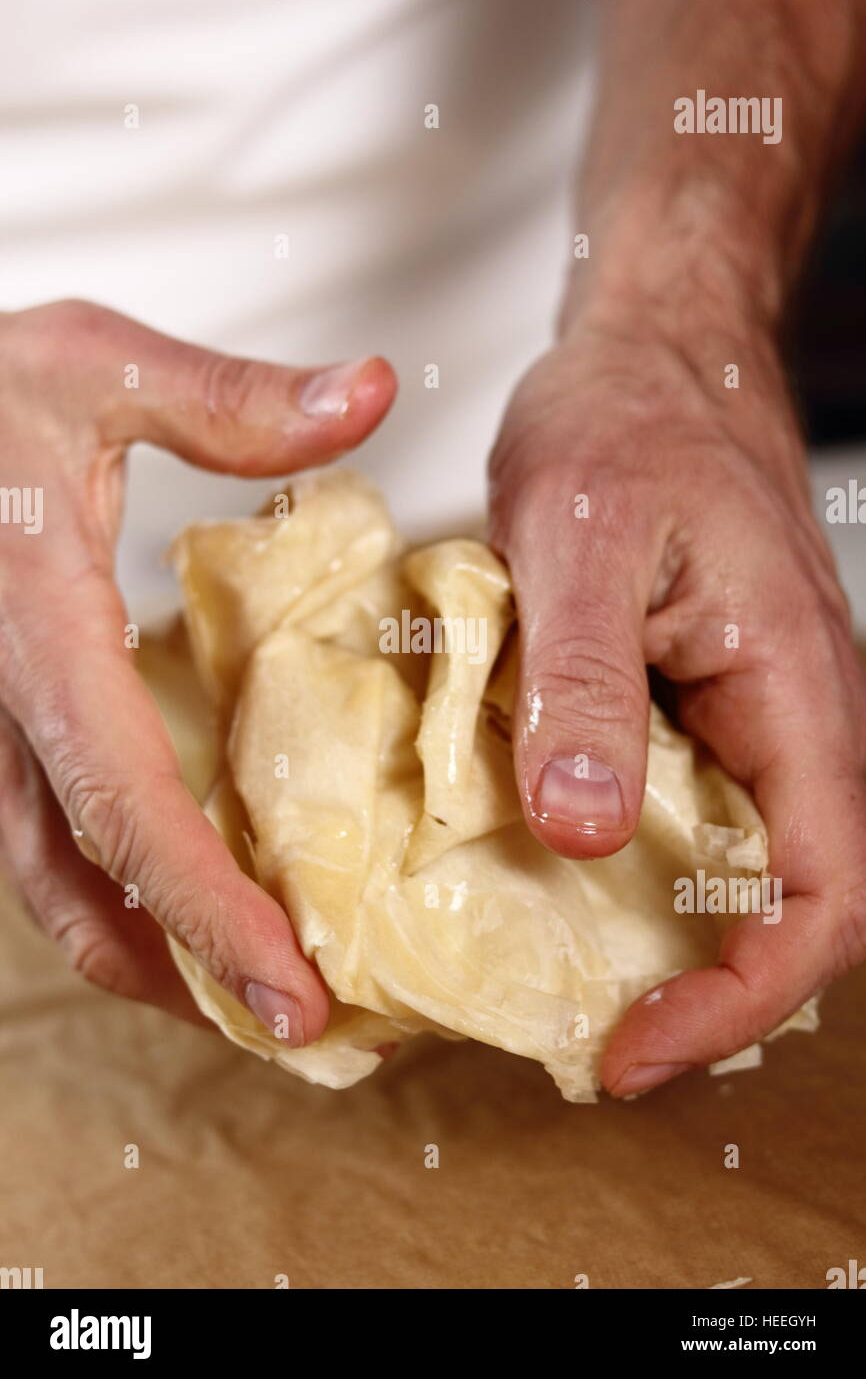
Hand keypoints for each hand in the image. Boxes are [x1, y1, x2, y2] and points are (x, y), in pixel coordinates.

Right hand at [0, 299, 395, 1038]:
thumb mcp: (88, 366)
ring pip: (52, 883)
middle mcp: (0, 708)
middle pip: (81, 888)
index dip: (204, 910)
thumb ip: (224, 400)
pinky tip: (187, 907)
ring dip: (148, 957)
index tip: (288, 986)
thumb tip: (361, 394)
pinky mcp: (0, 727)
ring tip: (250, 999)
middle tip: (299, 1027)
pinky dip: (120, 896)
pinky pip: (50, 839)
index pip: (123, 807)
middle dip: (186, 976)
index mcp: (34, 637)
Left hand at [488, 302, 865, 1095]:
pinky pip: (699, 818)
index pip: (825, 896)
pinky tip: (561, 882)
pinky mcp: (714, 708)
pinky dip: (644, 874)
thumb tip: (585, 830)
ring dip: (674, 945)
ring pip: (746, 871)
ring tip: (569, 987)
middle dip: (705, 994)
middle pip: (795, 908)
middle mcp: (801, 723)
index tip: (636, 1048)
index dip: (741, 997)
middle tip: (590, 1040)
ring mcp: (762, 720)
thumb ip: (585, 682)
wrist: (653, 359)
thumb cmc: (626, 423)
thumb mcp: (577, 540)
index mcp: (797, 693)